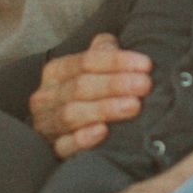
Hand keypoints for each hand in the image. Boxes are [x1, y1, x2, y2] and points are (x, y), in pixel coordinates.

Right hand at [29, 34, 152, 157]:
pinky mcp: (52, 150)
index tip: (146, 64)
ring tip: (133, 106)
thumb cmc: (83, 97)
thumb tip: (113, 42)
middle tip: (145, 85)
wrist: (59, 135)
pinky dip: (83, 139)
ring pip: (72, 114)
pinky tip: (103, 132)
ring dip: (105, 109)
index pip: (86, 61)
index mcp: (56, 72)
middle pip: (80, 86)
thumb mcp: (89, 72)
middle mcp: (46, 97)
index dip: (116, 61)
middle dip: (115, 84)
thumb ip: (102, 53)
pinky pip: (64, 145)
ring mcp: (47, 124)